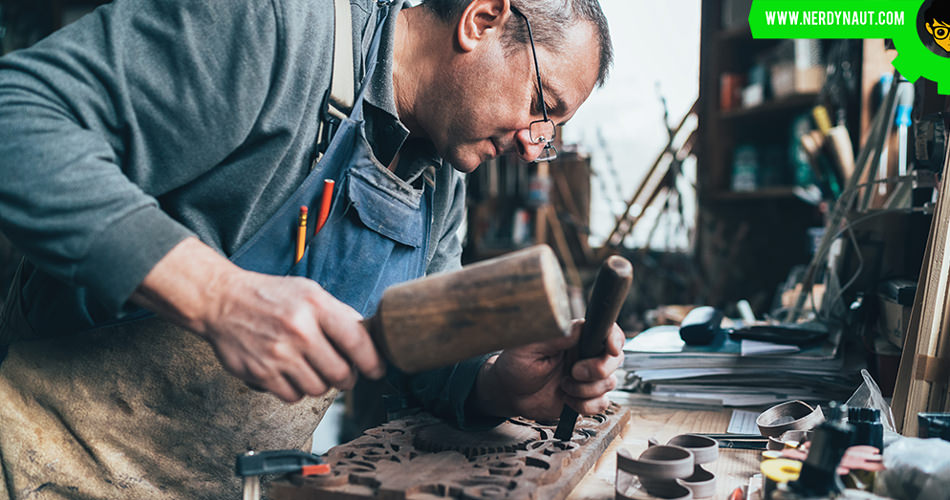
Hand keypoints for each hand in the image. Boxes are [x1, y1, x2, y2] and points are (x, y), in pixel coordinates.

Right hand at [132, 237, 384, 401]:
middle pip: (341, 374)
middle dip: (346, 378)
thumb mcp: (309, 291)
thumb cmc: (270, 296)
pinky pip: (293, 396)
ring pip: (318, 389)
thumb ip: (339, 313)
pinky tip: (290, 373)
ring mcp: (279, 353)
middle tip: (342, 373)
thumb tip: (370, 336)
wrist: (222, 301)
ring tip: (311, 368)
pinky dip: (296, 390)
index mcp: (316, 306)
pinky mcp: (261, 372)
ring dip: (320, 384)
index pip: (358, 342)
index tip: (376, 370)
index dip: (373, 362)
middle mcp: (299, 329)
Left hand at [472, 319, 624, 420]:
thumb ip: (553, 337)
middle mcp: (585, 354)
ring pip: (609, 382)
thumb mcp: (527, 347)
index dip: (614, 338)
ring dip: (586, 389)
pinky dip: (585, 405)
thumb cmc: (516, 364)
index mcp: (574, 337)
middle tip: (574, 372)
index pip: (605, 330)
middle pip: (615, 358)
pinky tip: (567, 400)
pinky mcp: (586, 397)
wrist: (511, 394)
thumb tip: (576, 329)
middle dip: (598, 369)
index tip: (611, 349)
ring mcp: (588, 377)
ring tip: (563, 385)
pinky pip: (602, 403)